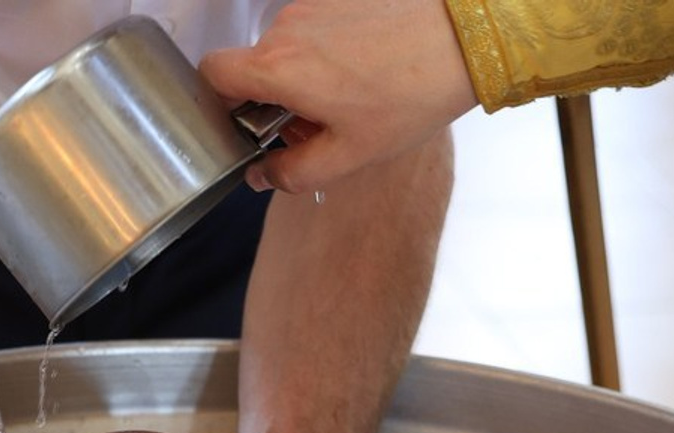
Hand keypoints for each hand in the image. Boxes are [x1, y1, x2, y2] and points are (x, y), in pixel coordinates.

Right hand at [199, 0, 476, 193]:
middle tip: (307, 132)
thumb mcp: (347, 157)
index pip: (212, 75)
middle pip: (250, 70)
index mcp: (279, 69)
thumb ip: (291, 174)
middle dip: (268, 104)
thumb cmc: (407, 98)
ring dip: (297, 84)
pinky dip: (320, 61)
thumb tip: (261, 176)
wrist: (461, 42)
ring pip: (282, 54)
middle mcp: (285, 30)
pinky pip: (309, 35)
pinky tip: (356, 80)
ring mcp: (310, 8)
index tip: (239, 126)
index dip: (215, 103)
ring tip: (341, 107)